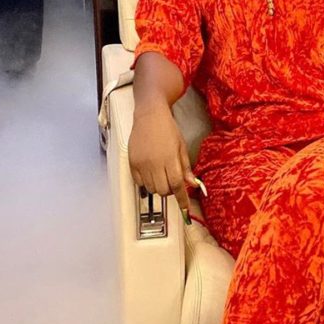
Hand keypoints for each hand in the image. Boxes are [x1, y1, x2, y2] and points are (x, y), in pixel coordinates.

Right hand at [128, 102, 196, 218]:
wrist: (149, 115)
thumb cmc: (168, 129)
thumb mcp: (182, 147)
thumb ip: (185, 167)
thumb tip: (192, 184)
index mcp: (169, 158)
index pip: (177, 185)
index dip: (182, 199)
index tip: (185, 207)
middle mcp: (154, 163)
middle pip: (163, 190)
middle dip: (170, 190)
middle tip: (172, 182)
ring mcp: (141, 163)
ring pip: (151, 188)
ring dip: (158, 187)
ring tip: (161, 175)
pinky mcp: (132, 162)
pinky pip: (139, 182)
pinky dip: (146, 182)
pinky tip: (150, 173)